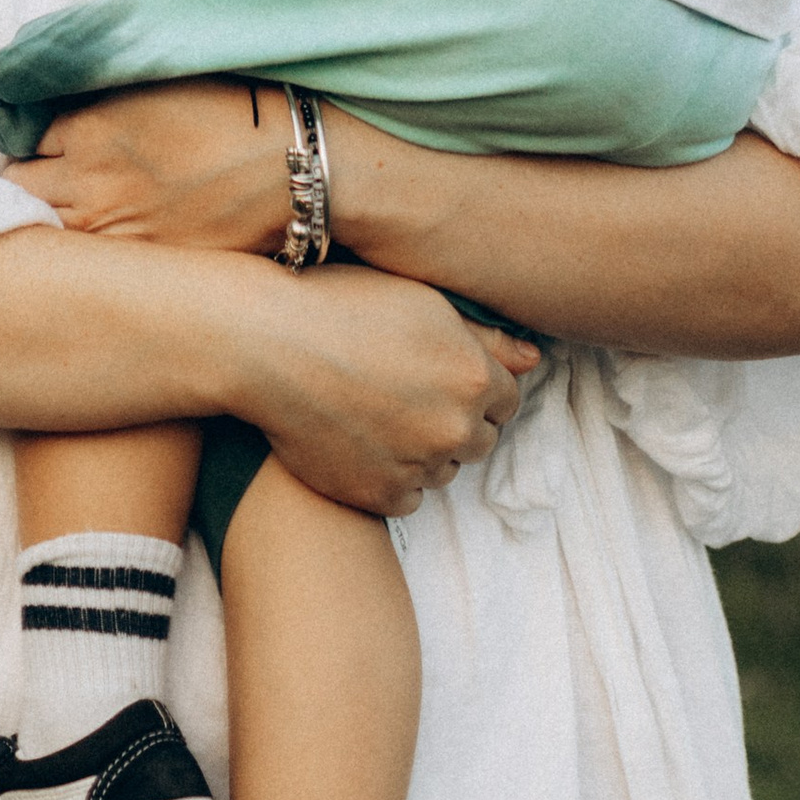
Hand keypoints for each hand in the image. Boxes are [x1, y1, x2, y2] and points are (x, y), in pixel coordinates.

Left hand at [7, 80, 305, 251]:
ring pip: (42, 227)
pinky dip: (83, 248)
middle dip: (30, 176)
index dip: (38, 135)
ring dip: (50, 214)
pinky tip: (106, 236)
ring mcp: (110, 231)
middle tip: (54, 174)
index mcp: (89, 126)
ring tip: (78, 206)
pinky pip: (83, 259)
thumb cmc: (233, 110)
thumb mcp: (155, 79)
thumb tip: (61, 97)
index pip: (24, 133)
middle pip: (19, 185)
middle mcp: (88, 182)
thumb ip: (99, 92)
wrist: (292, 170)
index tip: (52, 138)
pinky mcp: (136, 265)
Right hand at [226, 260, 534, 516]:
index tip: (435, 372)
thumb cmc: (340, 304)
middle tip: (402, 391)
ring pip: (442, 470)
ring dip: (423, 450)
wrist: (264, 342)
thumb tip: (535, 360)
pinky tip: (358, 438)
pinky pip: (407, 498)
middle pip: (479, 439)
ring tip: (374, 410)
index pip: (506, 399)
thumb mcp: (421, 301)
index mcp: (474, 376)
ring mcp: (418, 466)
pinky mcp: (379, 496)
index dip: (472, 384)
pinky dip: (391, 477)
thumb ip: (486, 336)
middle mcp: (455, 427)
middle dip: (452, 419)